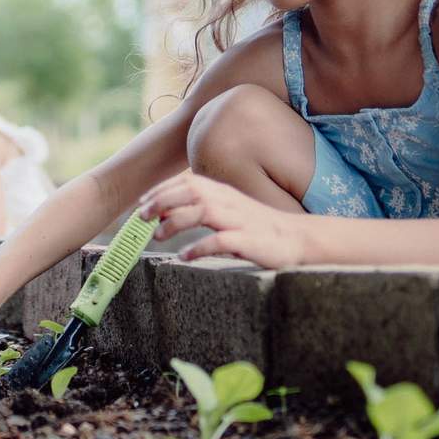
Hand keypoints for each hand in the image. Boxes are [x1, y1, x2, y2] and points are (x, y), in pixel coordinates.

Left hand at [137, 172, 305, 268]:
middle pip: (191, 192)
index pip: (188, 182)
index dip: (162, 190)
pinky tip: (184, 256)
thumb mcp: (229, 211)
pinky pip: (220, 241)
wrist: (297, 239)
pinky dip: (199, 247)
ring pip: (202, 211)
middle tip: (141, 218)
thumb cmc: (259, 227)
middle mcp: (229, 202)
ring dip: (175, 222)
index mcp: (223, 193)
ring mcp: (239, 220)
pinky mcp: (248, 241)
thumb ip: (203, 207)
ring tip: (157, 236)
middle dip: (162, 201)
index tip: (142, 203)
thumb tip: (167, 212)